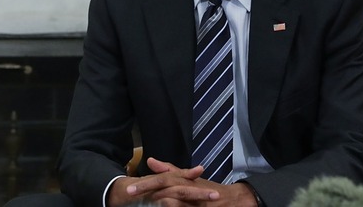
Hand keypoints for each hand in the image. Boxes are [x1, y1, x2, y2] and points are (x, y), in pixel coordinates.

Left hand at [126, 158, 258, 205]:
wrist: (234, 200)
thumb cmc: (208, 189)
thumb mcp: (189, 179)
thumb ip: (169, 170)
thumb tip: (150, 160)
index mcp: (185, 181)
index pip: (163, 180)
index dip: (146, 183)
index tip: (129, 188)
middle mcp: (189, 190)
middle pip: (165, 189)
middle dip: (147, 191)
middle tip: (130, 194)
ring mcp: (195, 202)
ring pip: (172, 203)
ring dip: (157, 204)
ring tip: (141, 205)